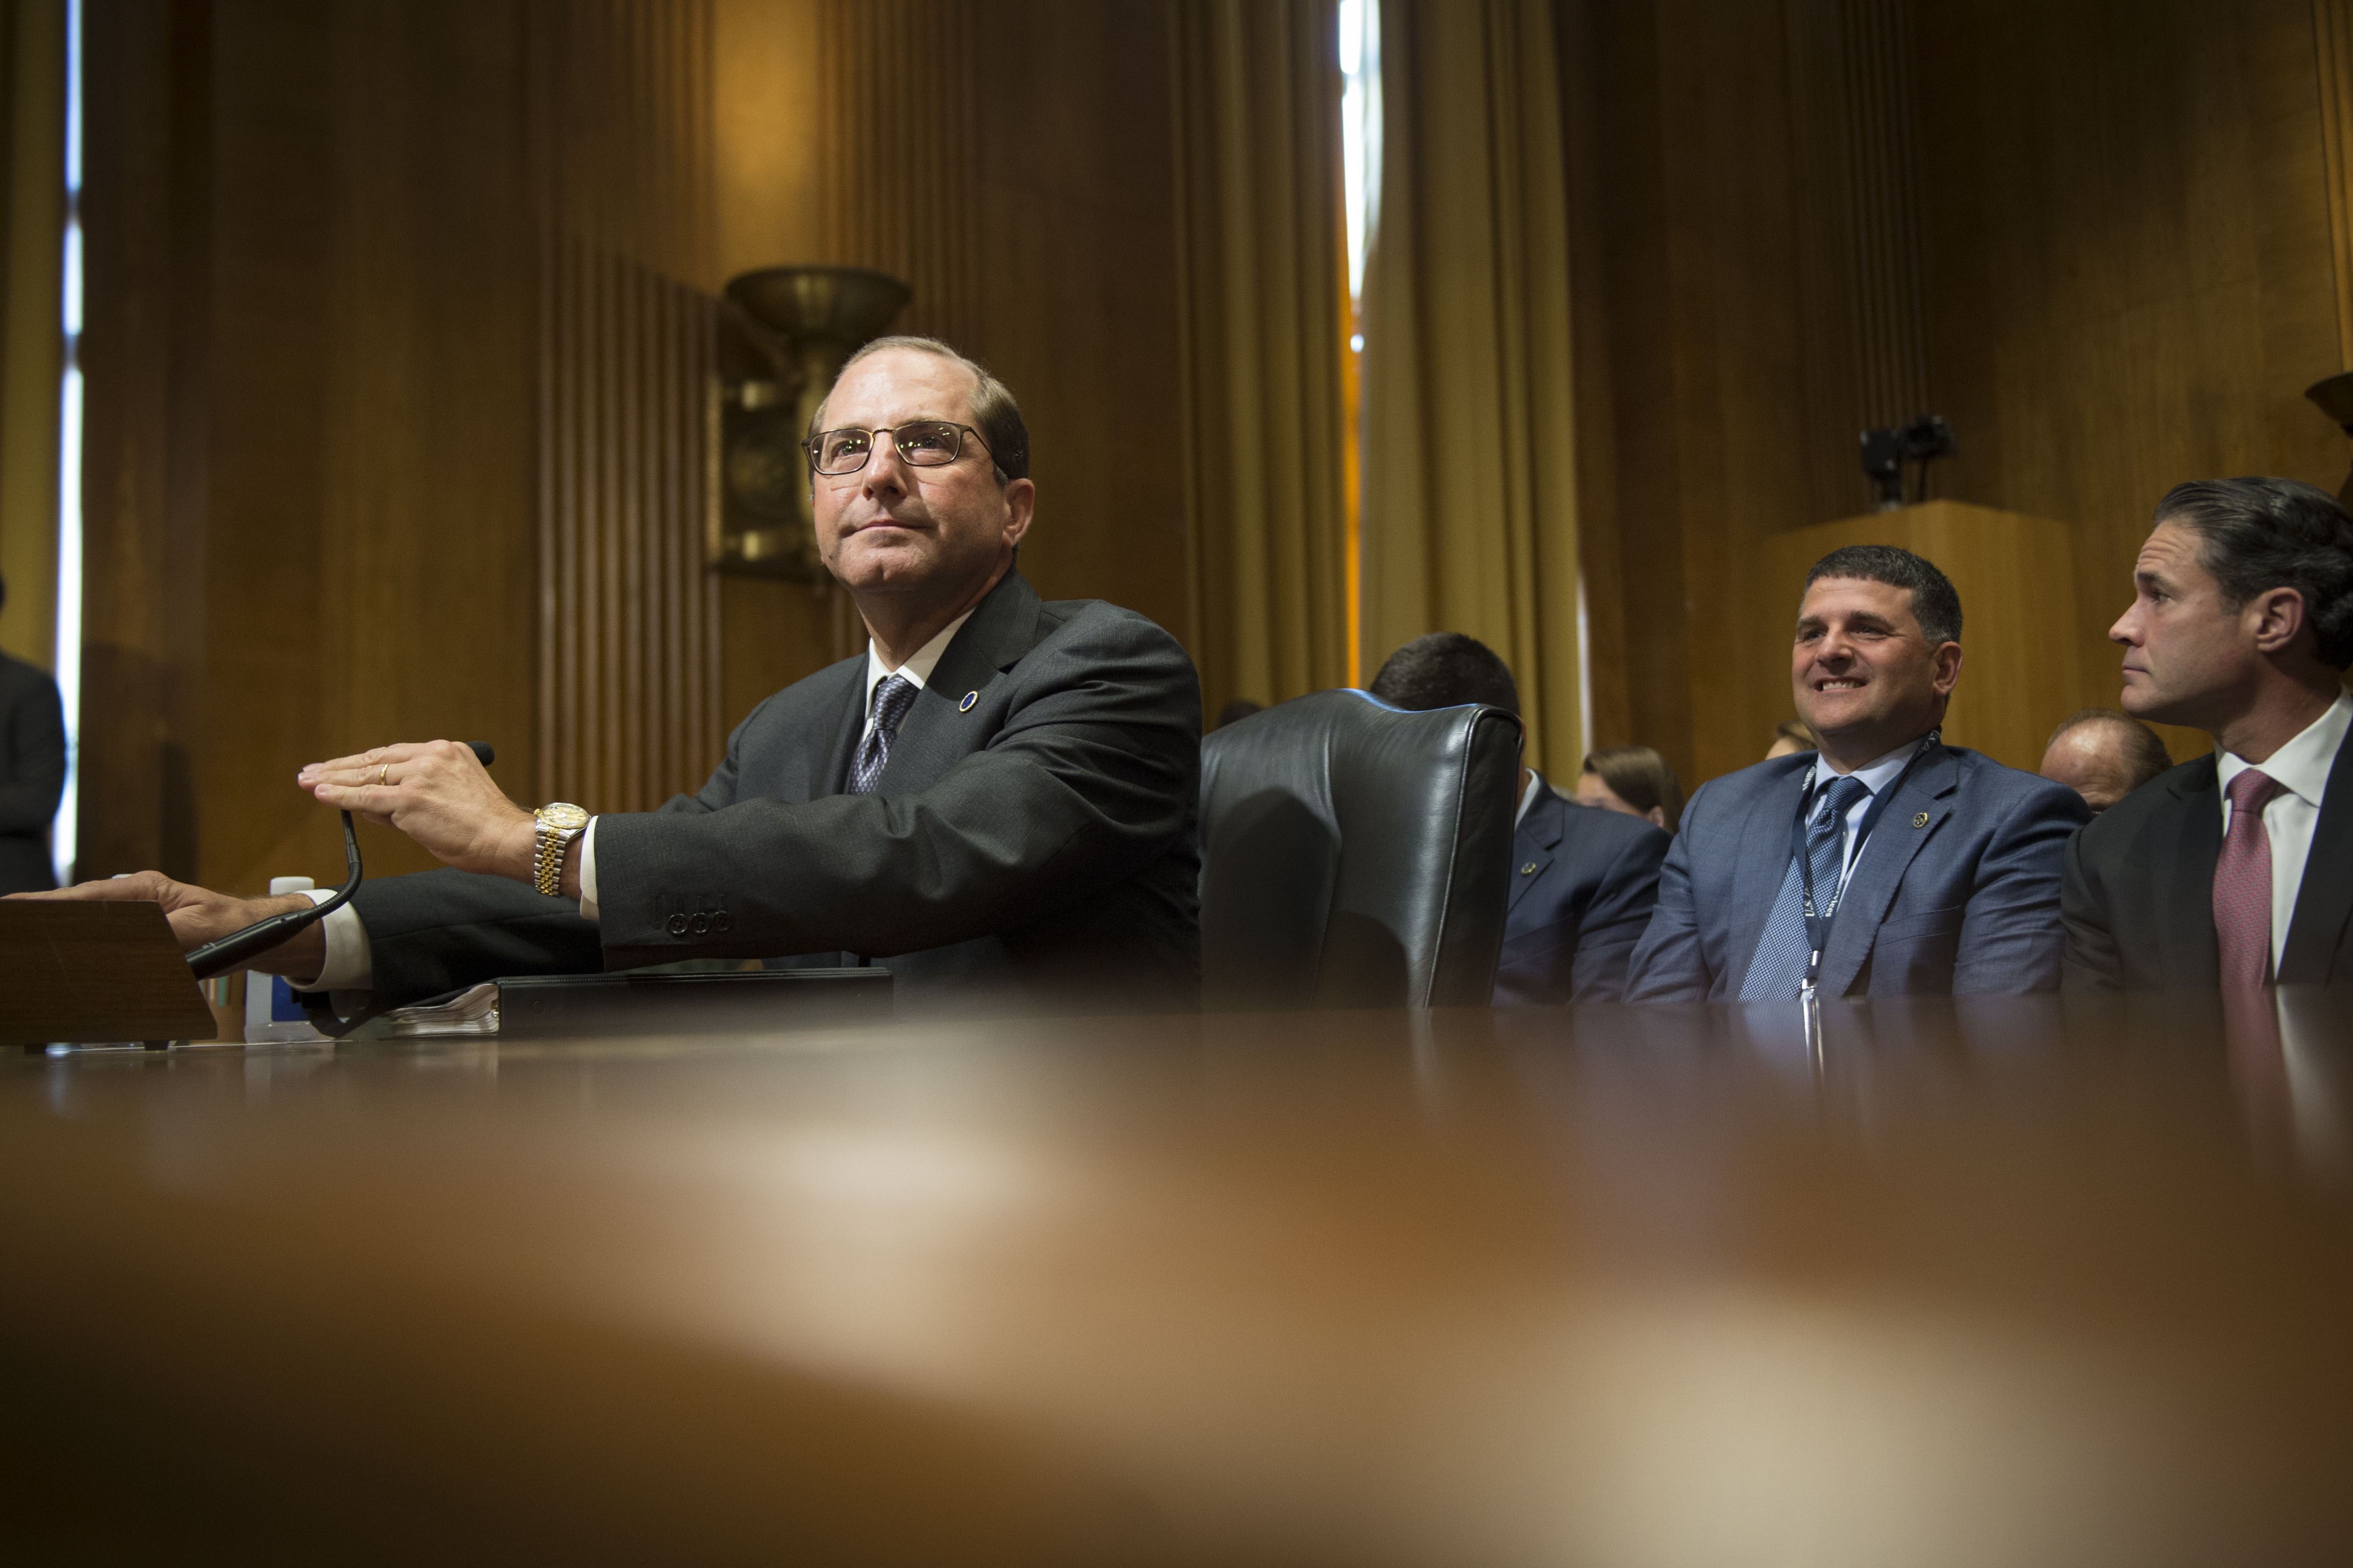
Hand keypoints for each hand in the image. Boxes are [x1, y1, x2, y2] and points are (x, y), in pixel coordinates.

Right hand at [7, 872, 324, 977]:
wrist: (257, 934)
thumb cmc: (235, 926)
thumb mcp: (202, 930)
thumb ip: (166, 937)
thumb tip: (134, 943)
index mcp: (146, 890)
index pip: (88, 897)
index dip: (49, 905)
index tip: (18, 909)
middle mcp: (135, 899)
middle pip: (78, 909)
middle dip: (43, 918)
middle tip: (12, 923)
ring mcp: (135, 916)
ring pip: (86, 923)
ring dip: (58, 932)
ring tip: (24, 937)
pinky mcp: (139, 935)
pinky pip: (102, 939)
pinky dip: (80, 945)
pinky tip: (59, 955)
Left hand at [299, 740, 537, 880]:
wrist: (507, 839)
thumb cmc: (487, 827)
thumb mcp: (455, 799)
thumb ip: (417, 796)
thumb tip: (375, 806)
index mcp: (447, 751)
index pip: (395, 755)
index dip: (366, 763)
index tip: (345, 767)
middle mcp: (432, 756)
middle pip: (376, 759)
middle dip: (341, 766)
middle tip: (315, 771)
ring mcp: (420, 776)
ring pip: (367, 776)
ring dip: (333, 779)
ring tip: (308, 780)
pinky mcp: (410, 798)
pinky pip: (366, 797)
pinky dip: (340, 795)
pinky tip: (320, 792)